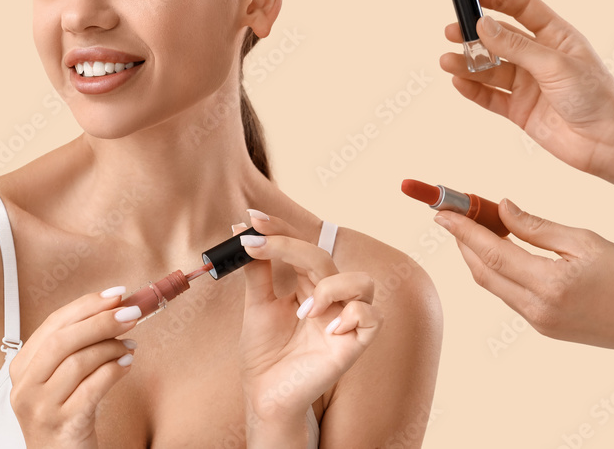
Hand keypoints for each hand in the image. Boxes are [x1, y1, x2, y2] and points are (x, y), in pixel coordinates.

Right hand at [9, 288, 137, 448]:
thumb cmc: (65, 414)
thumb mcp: (59, 378)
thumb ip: (76, 346)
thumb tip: (114, 308)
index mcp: (21, 367)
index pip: (53, 324)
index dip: (86, 305)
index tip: (116, 294)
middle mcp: (25, 386)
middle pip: (62, 340)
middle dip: (100, 321)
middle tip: (131, 312)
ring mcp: (41, 407)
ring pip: (78, 362)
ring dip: (111, 348)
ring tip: (130, 345)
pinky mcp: (63, 424)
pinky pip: (92, 389)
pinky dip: (113, 371)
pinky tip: (127, 365)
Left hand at [238, 213, 381, 444]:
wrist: (265, 395)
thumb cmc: (264, 353)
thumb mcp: (257, 306)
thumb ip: (256, 271)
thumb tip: (240, 233)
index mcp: (307, 285)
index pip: (301, 246)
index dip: (281, 228)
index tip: (252, 218)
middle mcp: (330, 298)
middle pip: (323, 256)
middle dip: (290, 245)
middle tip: (257, 245)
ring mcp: (344, 320)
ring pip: (362, 281)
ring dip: (331, 285)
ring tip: (303, 311)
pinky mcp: (355, 345)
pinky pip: (373, 317)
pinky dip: (353, 314)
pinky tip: (328, 328)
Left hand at [436, 199, 613, 352]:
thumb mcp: (585, 242)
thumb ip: (537, 227)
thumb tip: (502, 208)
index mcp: (549, 284)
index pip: (491, 252)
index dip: (462, 230)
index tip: (440, 212)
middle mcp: (536, 307)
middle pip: (482, 270)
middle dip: (462, 241)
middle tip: (453, 215)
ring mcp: (537, 321)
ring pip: (491, 284)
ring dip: (476, 255)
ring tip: (473, 228)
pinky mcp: (541, 328)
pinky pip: (506, 295)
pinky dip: (495, 271)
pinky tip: (498, 252)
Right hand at [441, 0, 613, 191]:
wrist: (606, 143)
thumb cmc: (596, 97)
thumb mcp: (554, 64)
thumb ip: (516, 46)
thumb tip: (483, 25)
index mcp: (556, 37)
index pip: (522, 9)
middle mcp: (539, 58)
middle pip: (499, 39)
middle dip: (473, 34)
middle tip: (451, 31)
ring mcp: (528, 84)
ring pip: (490, 69)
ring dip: (467, 64)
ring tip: (448, 62)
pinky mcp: (519, 109)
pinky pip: (490, 96)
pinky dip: (472, 90)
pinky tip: (459, 82)